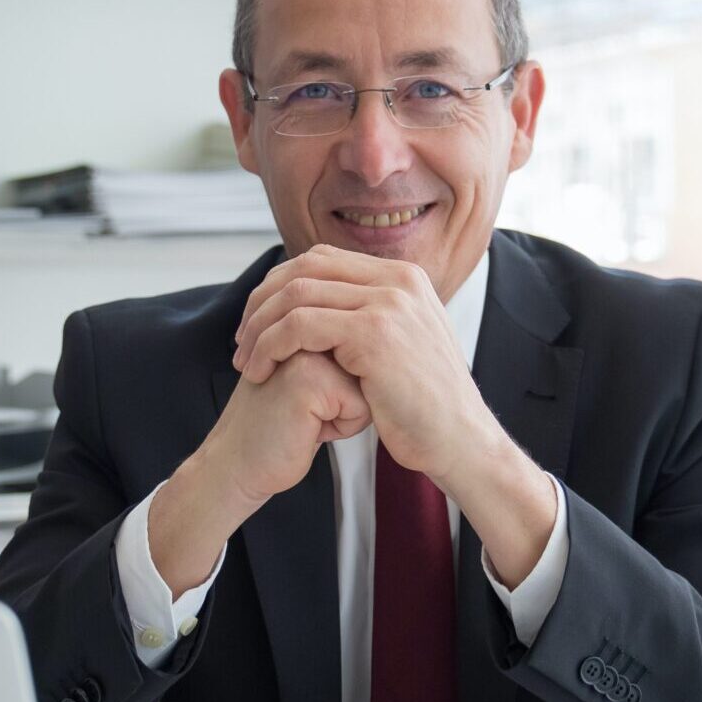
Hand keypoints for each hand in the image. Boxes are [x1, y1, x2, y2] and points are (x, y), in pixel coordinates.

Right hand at [148, 350, 365, 594]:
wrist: (234, 464)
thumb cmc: (274, 428)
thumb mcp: (307, 379)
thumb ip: (337, 356)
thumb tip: (384, 354)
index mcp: (303, 324)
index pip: (364, 353)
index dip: (346, 388)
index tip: (306, 398)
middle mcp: (303, 330)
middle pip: (369, 367)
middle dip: (347, 399)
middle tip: (303, 411)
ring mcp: (305, 352)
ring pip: (368, 386)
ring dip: (344, 414)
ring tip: (304, 418)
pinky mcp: (310, 381)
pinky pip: (360, 409)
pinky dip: (341, 429)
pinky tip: (305, 430)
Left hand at [231, 245, 496, 486]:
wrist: (460, 441)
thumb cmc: (425, 408)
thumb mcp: (404, 347)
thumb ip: (372, 318)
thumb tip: (328, 307)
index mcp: (404, 277)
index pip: (321, 260)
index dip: (279, 286)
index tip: (258, 323)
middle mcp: (399, 280)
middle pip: (304, 268)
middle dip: (262, 302)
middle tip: (242, 340)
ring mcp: (389, 302)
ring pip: (295, 294)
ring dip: (259, 328)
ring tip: (245, 361)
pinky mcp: (375, 333)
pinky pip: (300, 326)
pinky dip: (269, 347)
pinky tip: (259, 372)